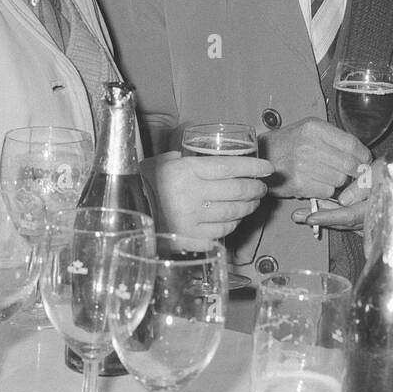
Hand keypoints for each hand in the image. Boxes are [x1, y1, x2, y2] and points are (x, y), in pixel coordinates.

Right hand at [142, 151, 271, 242]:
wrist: (124, 214)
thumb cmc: (145, 183)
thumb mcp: (163, 162)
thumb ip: (188, 159)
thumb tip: (214, 153)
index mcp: (186, 171)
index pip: (229, 166)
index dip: (253, 167)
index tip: (268, 168)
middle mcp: (191, 194)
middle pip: (237, 190)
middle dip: (255, 188)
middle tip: (262, 186)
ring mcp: (192, 218)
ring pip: (233, 211)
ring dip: (249, 206)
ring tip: (254, 201)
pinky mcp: (191, 237)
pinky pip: (222, 230)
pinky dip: (234, 223)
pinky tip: (236, 218)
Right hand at [264, 118, 370, 203]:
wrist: (261, 157)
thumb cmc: (289, 143)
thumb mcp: (309, 129)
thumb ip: (334, 138)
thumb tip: (362, 154)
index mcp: (314, 128)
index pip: (352, 144)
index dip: (363, 156)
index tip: (366, 161)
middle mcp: (309, 145)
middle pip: (349, 164)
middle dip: (355, 172)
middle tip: (354, 174)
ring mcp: (303, 166)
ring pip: (340, 180)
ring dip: (340, 182)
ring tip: (331, 177)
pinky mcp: (299, 184)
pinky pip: (327, 192)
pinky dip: (327, 191)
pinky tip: (320, 184)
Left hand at [298, 156, 384, 231]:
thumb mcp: (381, 171)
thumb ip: (363, 187)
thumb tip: (343, 201)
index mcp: (376, 208)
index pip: (348, 216)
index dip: (329, 217)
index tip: (311, 218)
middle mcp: (373, 218)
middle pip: (342, 222)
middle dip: (320, 219)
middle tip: (298, 216)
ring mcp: (372, 218)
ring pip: (343, 221)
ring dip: (324, 216)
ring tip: (301, 214)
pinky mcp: (370, 214)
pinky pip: (349, 217)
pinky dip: (334, 214)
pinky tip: (320, 210)